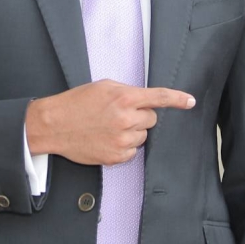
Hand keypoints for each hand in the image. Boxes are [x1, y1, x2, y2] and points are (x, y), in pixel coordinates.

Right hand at [25, 80, 195, 165]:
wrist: (54, 125)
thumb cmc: (77, 102)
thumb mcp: (104, 86)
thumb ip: (128, 92)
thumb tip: (143, 100)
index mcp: (126, 98)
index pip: (160, 97)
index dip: (178, 99)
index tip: (190, 101)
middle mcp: (127, 119)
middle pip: (151, 119)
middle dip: (140, 116)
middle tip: (119, 114)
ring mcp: (122, 140)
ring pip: (142, 136)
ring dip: (132, 132)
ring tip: (109, 127)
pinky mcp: (116, 156)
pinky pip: (133, 151)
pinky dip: (124, 146)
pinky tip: (107, 139)